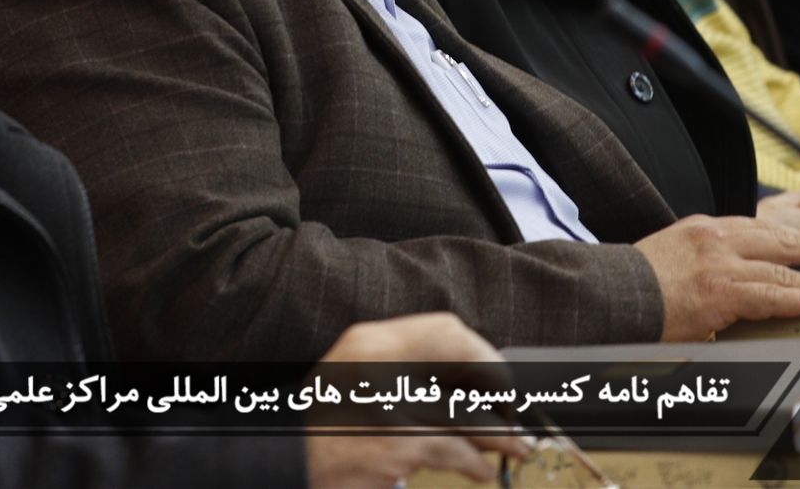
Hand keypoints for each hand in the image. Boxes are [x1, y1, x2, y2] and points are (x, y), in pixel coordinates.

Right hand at [306, 313, 530, 486]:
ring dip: (502, 434)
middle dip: (499, 390)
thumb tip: (462, 381)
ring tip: (518, 446)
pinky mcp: (396, 446)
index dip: (481, 354)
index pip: (445, 329)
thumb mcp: (354, 375)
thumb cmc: (323, 423)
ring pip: (468, 413)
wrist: (281, 458)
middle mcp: (382, 365)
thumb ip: (399, 367)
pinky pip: (454, 451)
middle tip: (514, 413)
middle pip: (463, 365)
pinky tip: (484, 470)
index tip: (497, 378)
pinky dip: (477, 462)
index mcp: (372, 342)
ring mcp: (390, 406)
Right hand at [634, 215, 799, 340]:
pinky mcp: (720, 290)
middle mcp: (717, 237)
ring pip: (786, 263)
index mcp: (706, 229)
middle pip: (783, 235)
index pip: (762, 220)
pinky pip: (773, 293)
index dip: (797, 220)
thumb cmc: (633, 286)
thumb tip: (731, 282)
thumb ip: (706, 263)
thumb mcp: (672, 258)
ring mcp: (720, 262)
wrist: (608, 295)